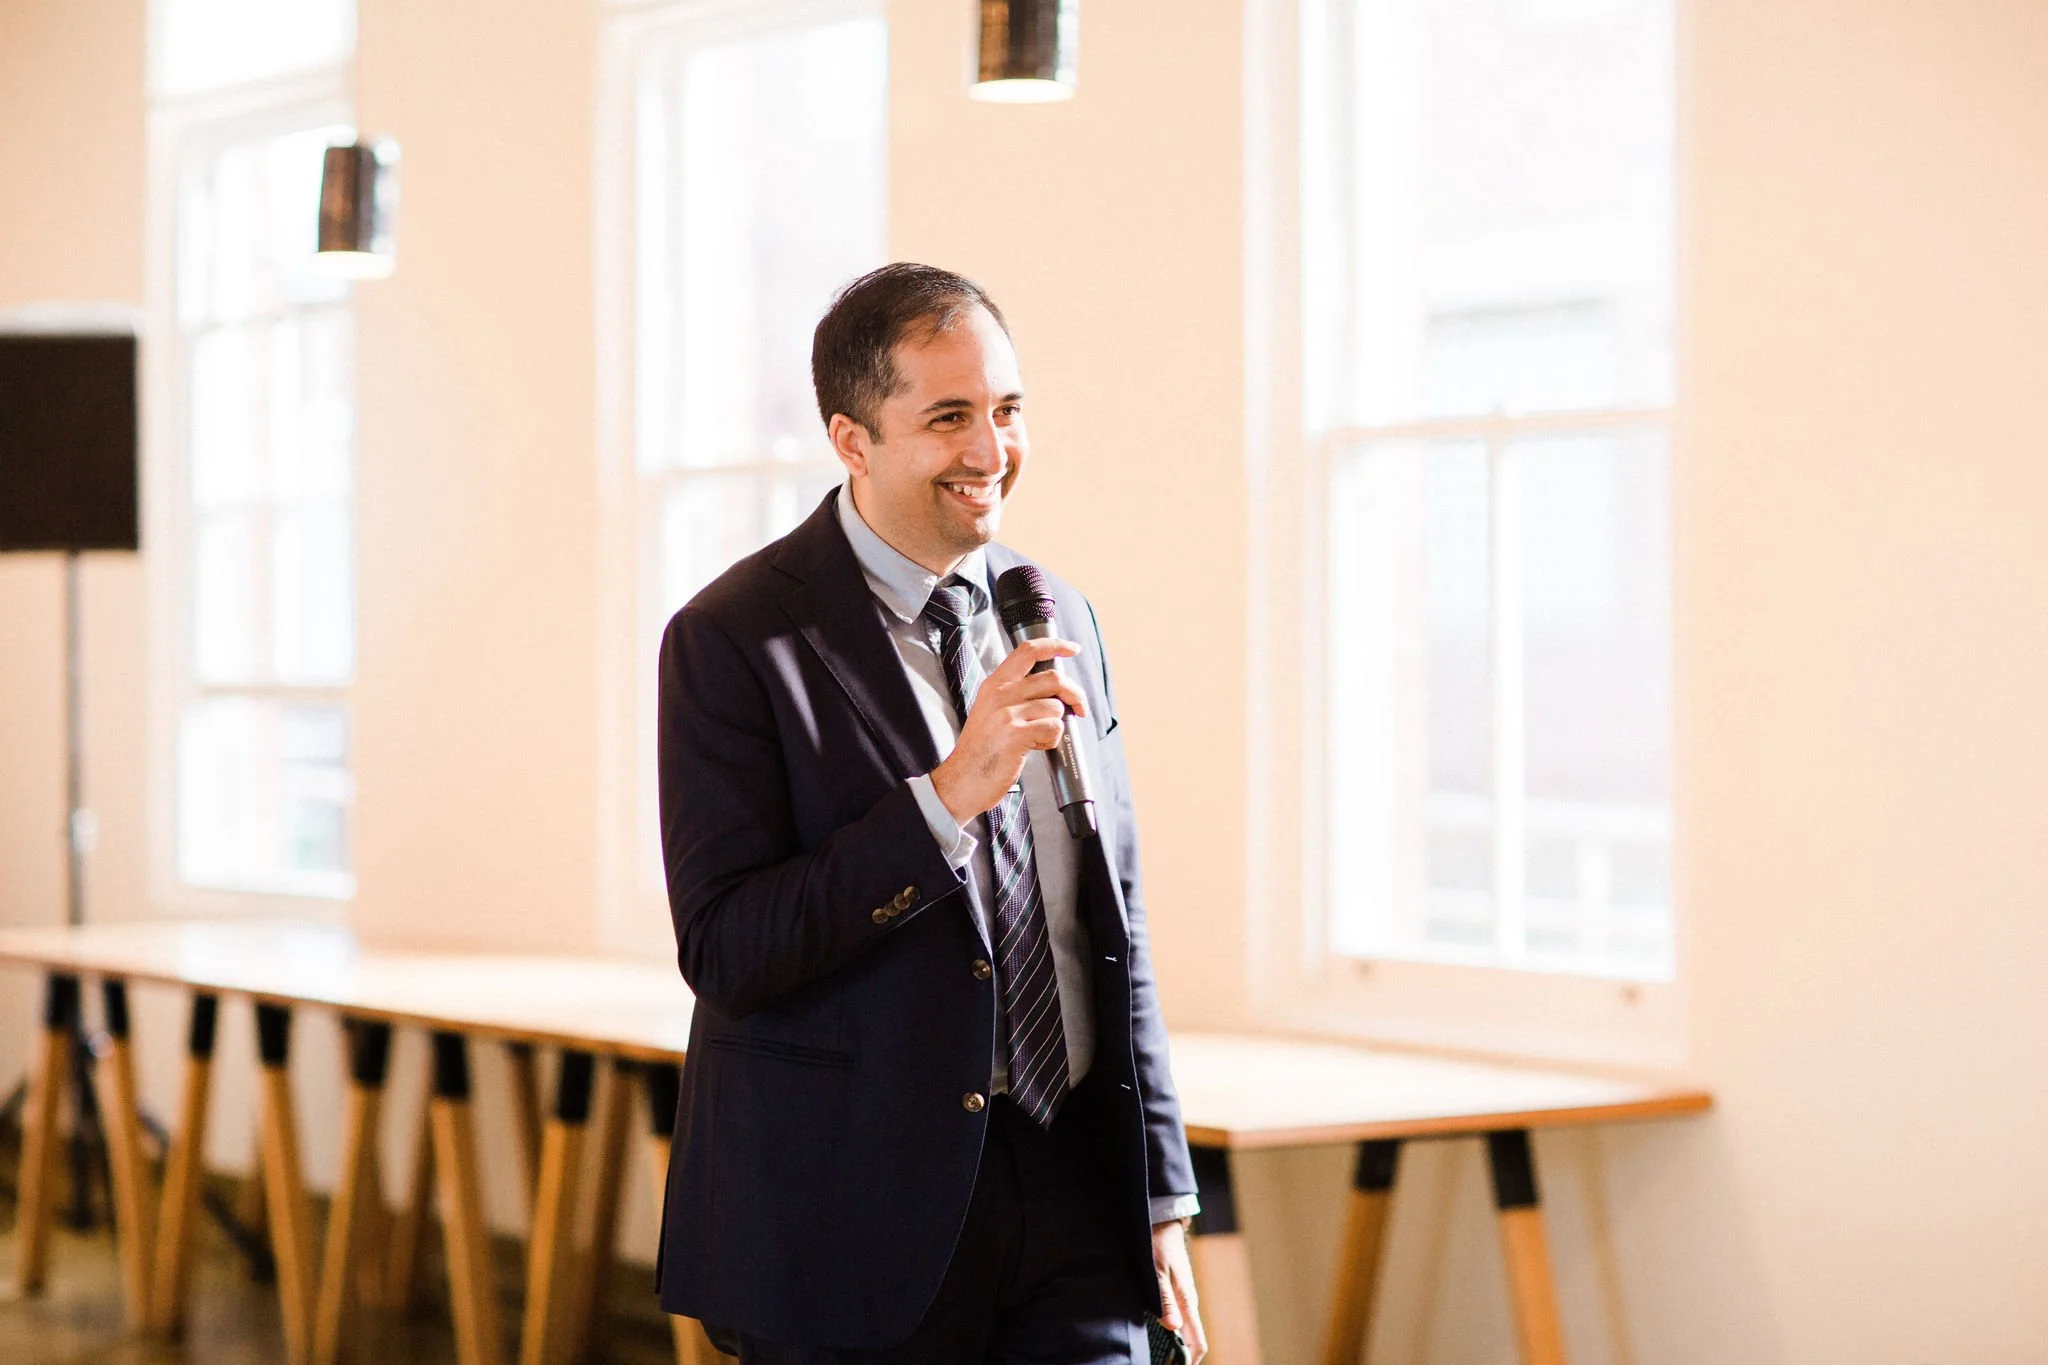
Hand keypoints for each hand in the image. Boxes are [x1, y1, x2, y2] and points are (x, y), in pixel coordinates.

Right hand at [929, 637, 1086, 822]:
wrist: (962, 780)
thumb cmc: (981, 751)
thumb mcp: (990, 712)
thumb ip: (1014, 695)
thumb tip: (1053, 688)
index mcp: (994, 684)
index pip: (1028, 651)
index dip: (1055, 645)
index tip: (1073, 649)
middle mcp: (1000, 694)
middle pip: (1053, 678)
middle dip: (1075, 694)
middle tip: (1079, 708)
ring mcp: (1007, 714)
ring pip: (1056, 707)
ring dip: (1056, 726)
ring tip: (1037, 738)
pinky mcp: (1016, 734)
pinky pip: (1054, 728)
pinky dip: (1052, 741)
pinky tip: (1034, 748)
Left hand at [1153, 1219, 1206, 1363]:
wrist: (1163, 1224)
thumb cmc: (1158, 1245)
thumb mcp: (1156, 1271)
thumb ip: (1165, 1300)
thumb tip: (1173, 1328)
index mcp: (1187, 1301)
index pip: (1197, 1341)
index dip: (1190, 1360)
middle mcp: (1189, 1303)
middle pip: (1192, 1340)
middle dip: (1182, 1356)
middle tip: (1164, 1364)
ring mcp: (1184, 1298)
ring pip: (1185, 1330)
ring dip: (1177, 1345)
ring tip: (1162, 1357)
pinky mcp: (1177, 1293)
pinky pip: (1179, 1319)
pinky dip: (1173, 1332)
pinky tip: (1160, 1336)